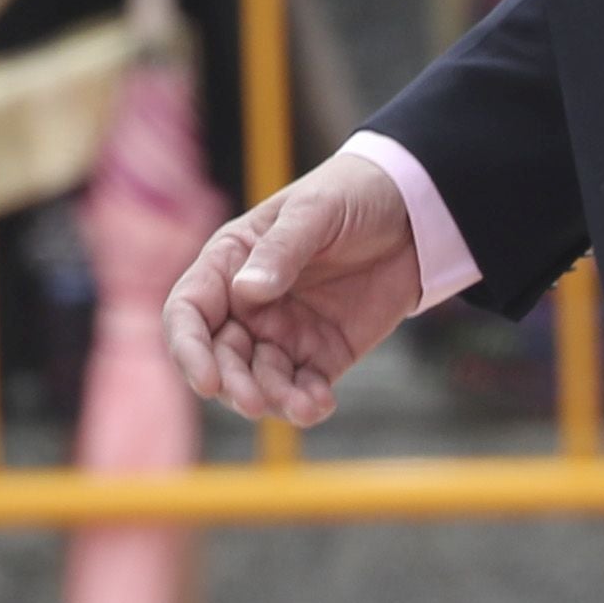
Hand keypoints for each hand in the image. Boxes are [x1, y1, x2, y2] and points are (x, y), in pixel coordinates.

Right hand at [162, 147, 423, 426]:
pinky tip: (321, 404)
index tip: (206, 380)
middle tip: (256, 402)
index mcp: (229, 263)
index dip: (188, 348)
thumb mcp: (315, 212)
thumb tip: (246, 292)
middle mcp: (248, 305)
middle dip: (232, 385)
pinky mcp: (322, 354)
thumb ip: (281, 251)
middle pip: (220, 357)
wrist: (415, 214)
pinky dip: (306, 405)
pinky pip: (303, 389)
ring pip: (259, 382)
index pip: (189, 311)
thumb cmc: (352, 196)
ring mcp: (284, 333)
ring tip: (302, 406)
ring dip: (272, 401)